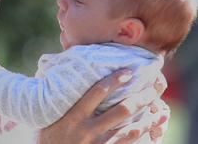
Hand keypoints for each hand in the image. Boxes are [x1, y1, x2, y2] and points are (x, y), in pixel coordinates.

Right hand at [38, 69, 166, 143]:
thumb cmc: (46, 135)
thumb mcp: (48, 115)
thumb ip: (59, 97)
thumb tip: (56, 68)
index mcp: (73, 116)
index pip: (96, 93)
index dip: (114, 80)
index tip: (128, 71)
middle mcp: (87, 130)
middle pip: (122, 111)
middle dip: (141, 97)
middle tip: (153, 87)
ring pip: (131, 131)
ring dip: (147, 119)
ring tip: (158, 109)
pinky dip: (142, 136)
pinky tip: (150, 129)